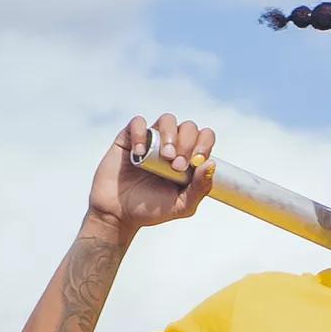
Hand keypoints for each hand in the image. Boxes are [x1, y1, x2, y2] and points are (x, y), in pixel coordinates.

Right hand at [88, 114, 215, 238]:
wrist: (119, 212)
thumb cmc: (152, 209)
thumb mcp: (181, 206)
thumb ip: (200, 188)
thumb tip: (211, 164)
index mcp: (188, 159)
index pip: (205, 138)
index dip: (204, 144)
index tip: (196, 162)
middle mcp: (172, 145)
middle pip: (189, 127)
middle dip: (187, 144)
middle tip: (177, 166)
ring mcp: (152, 139)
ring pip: (168, 120)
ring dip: (169, 135)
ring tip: (164, 156)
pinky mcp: (130, 136)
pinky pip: (139, 122)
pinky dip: (141, 134)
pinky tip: (139, 153)